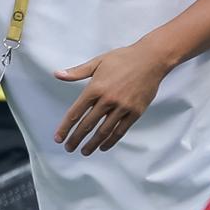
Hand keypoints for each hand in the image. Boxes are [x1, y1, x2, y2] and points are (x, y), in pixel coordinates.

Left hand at [54, 40, 171, 154]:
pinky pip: (120, 131)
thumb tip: (57, 74)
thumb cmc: (123, 58)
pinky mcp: (135, 112)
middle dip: (76, 139)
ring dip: (92, 144)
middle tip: (68, 148)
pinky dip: (110, 141)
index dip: (65, 127)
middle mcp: (107, 99)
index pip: (75, 113)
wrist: (152, 59)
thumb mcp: (98, 62)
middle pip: (87, 125)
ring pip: (103, 131)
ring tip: (84, 151)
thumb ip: (77, 72)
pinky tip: (103, 147)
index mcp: (95, 88)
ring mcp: (122, 107)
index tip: (58, 138)